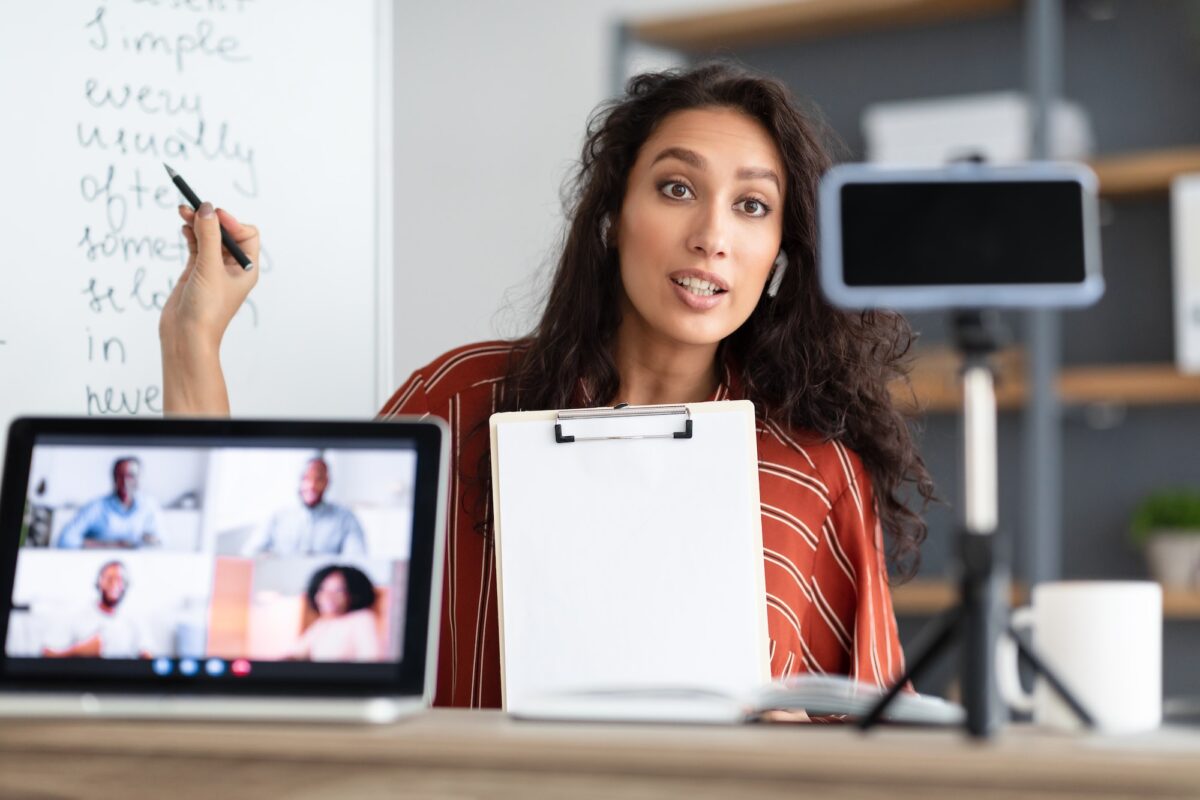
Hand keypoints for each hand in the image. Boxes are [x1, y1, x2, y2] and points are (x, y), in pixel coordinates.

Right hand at [160, 202, 259, 352]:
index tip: (213, 215)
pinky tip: (183, 226)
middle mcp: (233, 268)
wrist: (186, 336)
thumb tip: (207, 208)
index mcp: (247, 269)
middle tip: (193, 207)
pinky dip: (190, 234)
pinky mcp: (195, 272)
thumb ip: (209, 236)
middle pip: (226, 233)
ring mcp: (213, 269)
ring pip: (208, 237)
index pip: (247, 234)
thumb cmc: (207, 309)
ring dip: (197, 223)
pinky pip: (196, 245)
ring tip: (182, 211)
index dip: (231, 222)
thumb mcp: (210, 268)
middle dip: (211, 219)